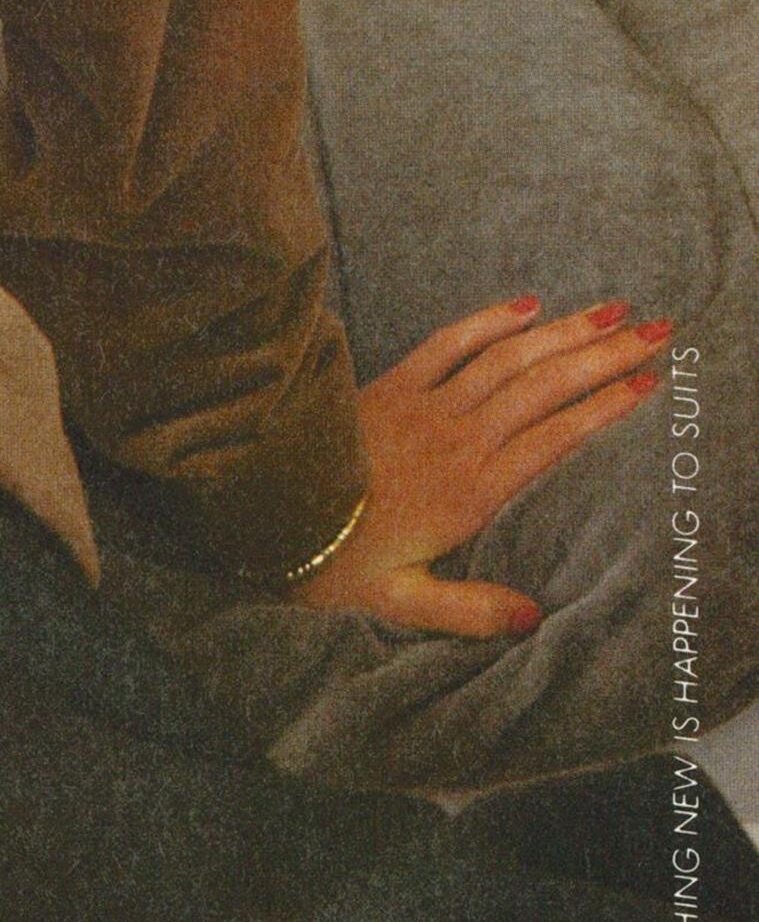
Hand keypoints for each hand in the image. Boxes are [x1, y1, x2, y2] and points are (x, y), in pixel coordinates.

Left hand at [290, 293, 666, 637]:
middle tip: (657, 330)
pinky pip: (447, 343)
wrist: (264, 514)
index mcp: (470, 492)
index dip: (604, 407)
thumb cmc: (334, 565)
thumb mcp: (401, 603)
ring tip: (614, 309)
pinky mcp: (389, 387)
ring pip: (506, 358)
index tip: (649, 382)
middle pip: (543, 386)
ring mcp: (423, 407)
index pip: (554, 439)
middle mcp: (455, 440)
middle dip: (603, 356)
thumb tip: (533, 616)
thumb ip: (468, 610)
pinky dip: (488, 320)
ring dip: (562, 331)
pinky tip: (526, 304)